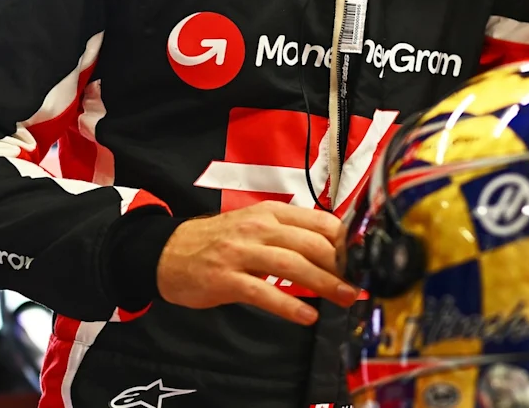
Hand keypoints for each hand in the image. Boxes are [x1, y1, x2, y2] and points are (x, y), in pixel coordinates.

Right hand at [156, 202, 355, 324]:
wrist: (167, 253)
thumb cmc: (218, 242)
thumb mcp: (255, 226)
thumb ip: (288, 233)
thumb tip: (332, 248)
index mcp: (270, 212)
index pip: (318, 221)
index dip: (344, 241)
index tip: (361, 259)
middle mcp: (258, 227)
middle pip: (310, 243)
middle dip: (340, 265)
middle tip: (360, 283)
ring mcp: (241, 252)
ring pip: (292, 265)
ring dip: (323, 283)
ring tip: (345, 297)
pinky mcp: (226, 278)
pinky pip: (264, 292)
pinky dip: (289, 305)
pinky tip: (307, 315)